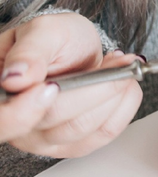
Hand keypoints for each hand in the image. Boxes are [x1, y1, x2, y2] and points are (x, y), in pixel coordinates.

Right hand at [0, 13, 142, 157]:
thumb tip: (15, 77)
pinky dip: (123, 106)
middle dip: (94, 87)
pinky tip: (126, 86)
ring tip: (123, 68)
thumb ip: (29, 52)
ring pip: (83, 127)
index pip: (4, 120)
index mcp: (1, 96)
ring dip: (113, 95)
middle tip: (115, 63)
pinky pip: (104, 134)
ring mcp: (46, 140)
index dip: (25, 110)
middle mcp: (18, 126)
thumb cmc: (56, 40)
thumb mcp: (42, 32)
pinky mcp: (75, 145)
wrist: (77, 48)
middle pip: (54, 118)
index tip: (51, 87)